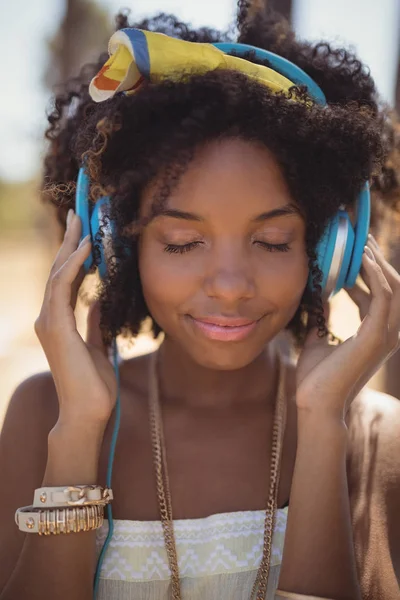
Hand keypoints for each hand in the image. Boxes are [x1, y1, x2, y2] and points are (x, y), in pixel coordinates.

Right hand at [34, 209, 117, 426]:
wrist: (88, 412)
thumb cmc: (93, 384)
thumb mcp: (97, 345)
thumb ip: (94, 322)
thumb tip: (98, 301)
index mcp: (58, 321)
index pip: (64, 279)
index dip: (73, 254)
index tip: (84, 231)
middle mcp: (48, 317)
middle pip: (58, 270)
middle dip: (69, 240)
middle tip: (79, 214)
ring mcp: (49, 322)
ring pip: (57, 273)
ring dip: (70, 245)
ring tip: (82, 220)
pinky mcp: (56, 327)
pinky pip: (63, 288)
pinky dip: (73, 266)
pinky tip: (86, 248)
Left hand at [295, 235, 399, 418]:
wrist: (315, 404)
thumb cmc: (316, 379)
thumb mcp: (318, 339)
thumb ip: (321, 319)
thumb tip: (316, 299)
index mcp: (374, 334)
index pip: (377, 295)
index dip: (364, 273)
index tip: (349, 254)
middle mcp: (386, 333)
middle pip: (393, 287)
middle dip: (378, 262)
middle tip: (361, 240)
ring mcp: (386, 335)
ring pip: (395, 288)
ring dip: (379, 264)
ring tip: (363, 244)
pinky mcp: (377, 336)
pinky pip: (383, 296)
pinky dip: (374, 275)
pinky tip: (361, 259)